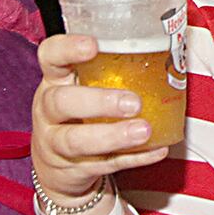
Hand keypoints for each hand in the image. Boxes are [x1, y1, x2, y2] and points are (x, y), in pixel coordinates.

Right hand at [31, 33, 168, 201]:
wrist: (56, 167)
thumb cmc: (75, 114)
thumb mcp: (78, 87)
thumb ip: (107, 70)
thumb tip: (164, 49)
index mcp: (53, 81)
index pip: (49, 57)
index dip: (67, 49)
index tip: (93, 45)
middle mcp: (49, 111)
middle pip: (61, 103)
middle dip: (97, 102)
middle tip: (133, 102)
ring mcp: (57, 143)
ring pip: (77, 141)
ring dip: (113, 136)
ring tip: (144, 131)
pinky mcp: (75, 169)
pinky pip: (105, 165)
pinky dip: (133, 159)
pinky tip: (156, 149)